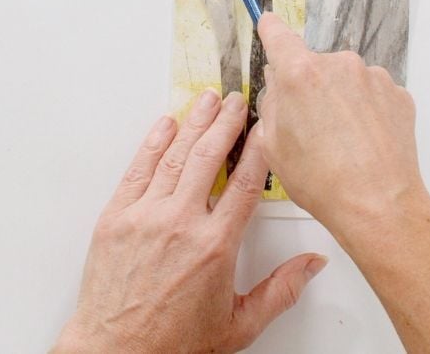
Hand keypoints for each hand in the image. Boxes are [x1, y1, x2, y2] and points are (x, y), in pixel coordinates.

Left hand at [54, 90, 327, 353]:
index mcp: (214, 246)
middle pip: (209, 157)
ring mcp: (145, 217)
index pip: (246, 183)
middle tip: (236, 101)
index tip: (267, 128)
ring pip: (175, 156)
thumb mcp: (239, 324)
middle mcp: (180, 224)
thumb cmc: (173, 343)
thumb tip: (313, 265)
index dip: (259, 149)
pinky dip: (152, 143)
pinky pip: (138, 170)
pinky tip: (165, 124)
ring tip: (207, 100)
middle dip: (226, 123)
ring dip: (193, 122)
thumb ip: (281, 290)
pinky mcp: (116, 218)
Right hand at [254, 14, 429, 352]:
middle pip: (314, 65)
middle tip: (309, 127)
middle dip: (308, 87)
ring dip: (339, 100)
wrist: (378, 204)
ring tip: (340, 143)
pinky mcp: (397, 93)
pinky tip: (362, 143)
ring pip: (346, 80)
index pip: (278, 35)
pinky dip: (365, 112)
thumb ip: (272, 103)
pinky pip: (372, 95)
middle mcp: (339, 65)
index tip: (266, 22)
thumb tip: (278, 83)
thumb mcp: (273, 145)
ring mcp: (372, 77)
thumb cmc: (322, 181)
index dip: (269, 29)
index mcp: (300, 73)